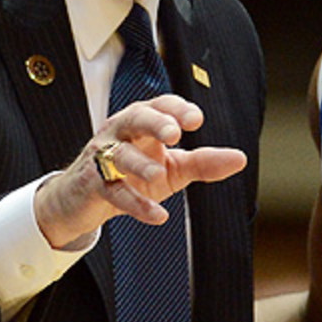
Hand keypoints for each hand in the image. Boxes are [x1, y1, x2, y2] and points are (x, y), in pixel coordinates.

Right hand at [33, 94, 246, 246]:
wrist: (81, 200)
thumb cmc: (131, 175)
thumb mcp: (172, 168)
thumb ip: (203, 162)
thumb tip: (240, 158)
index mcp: (142, 122)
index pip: (160, 105)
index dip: (177, 110)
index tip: (196, 120)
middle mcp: (121, 133)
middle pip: (136, 118)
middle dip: (154, 123)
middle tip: (174, 134)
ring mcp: (103, 159)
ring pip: (119, 155)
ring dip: (139, 164)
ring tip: (158, 175)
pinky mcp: (93, 186)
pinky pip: (114, 192)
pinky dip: (136, 204)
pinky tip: (158, 216)